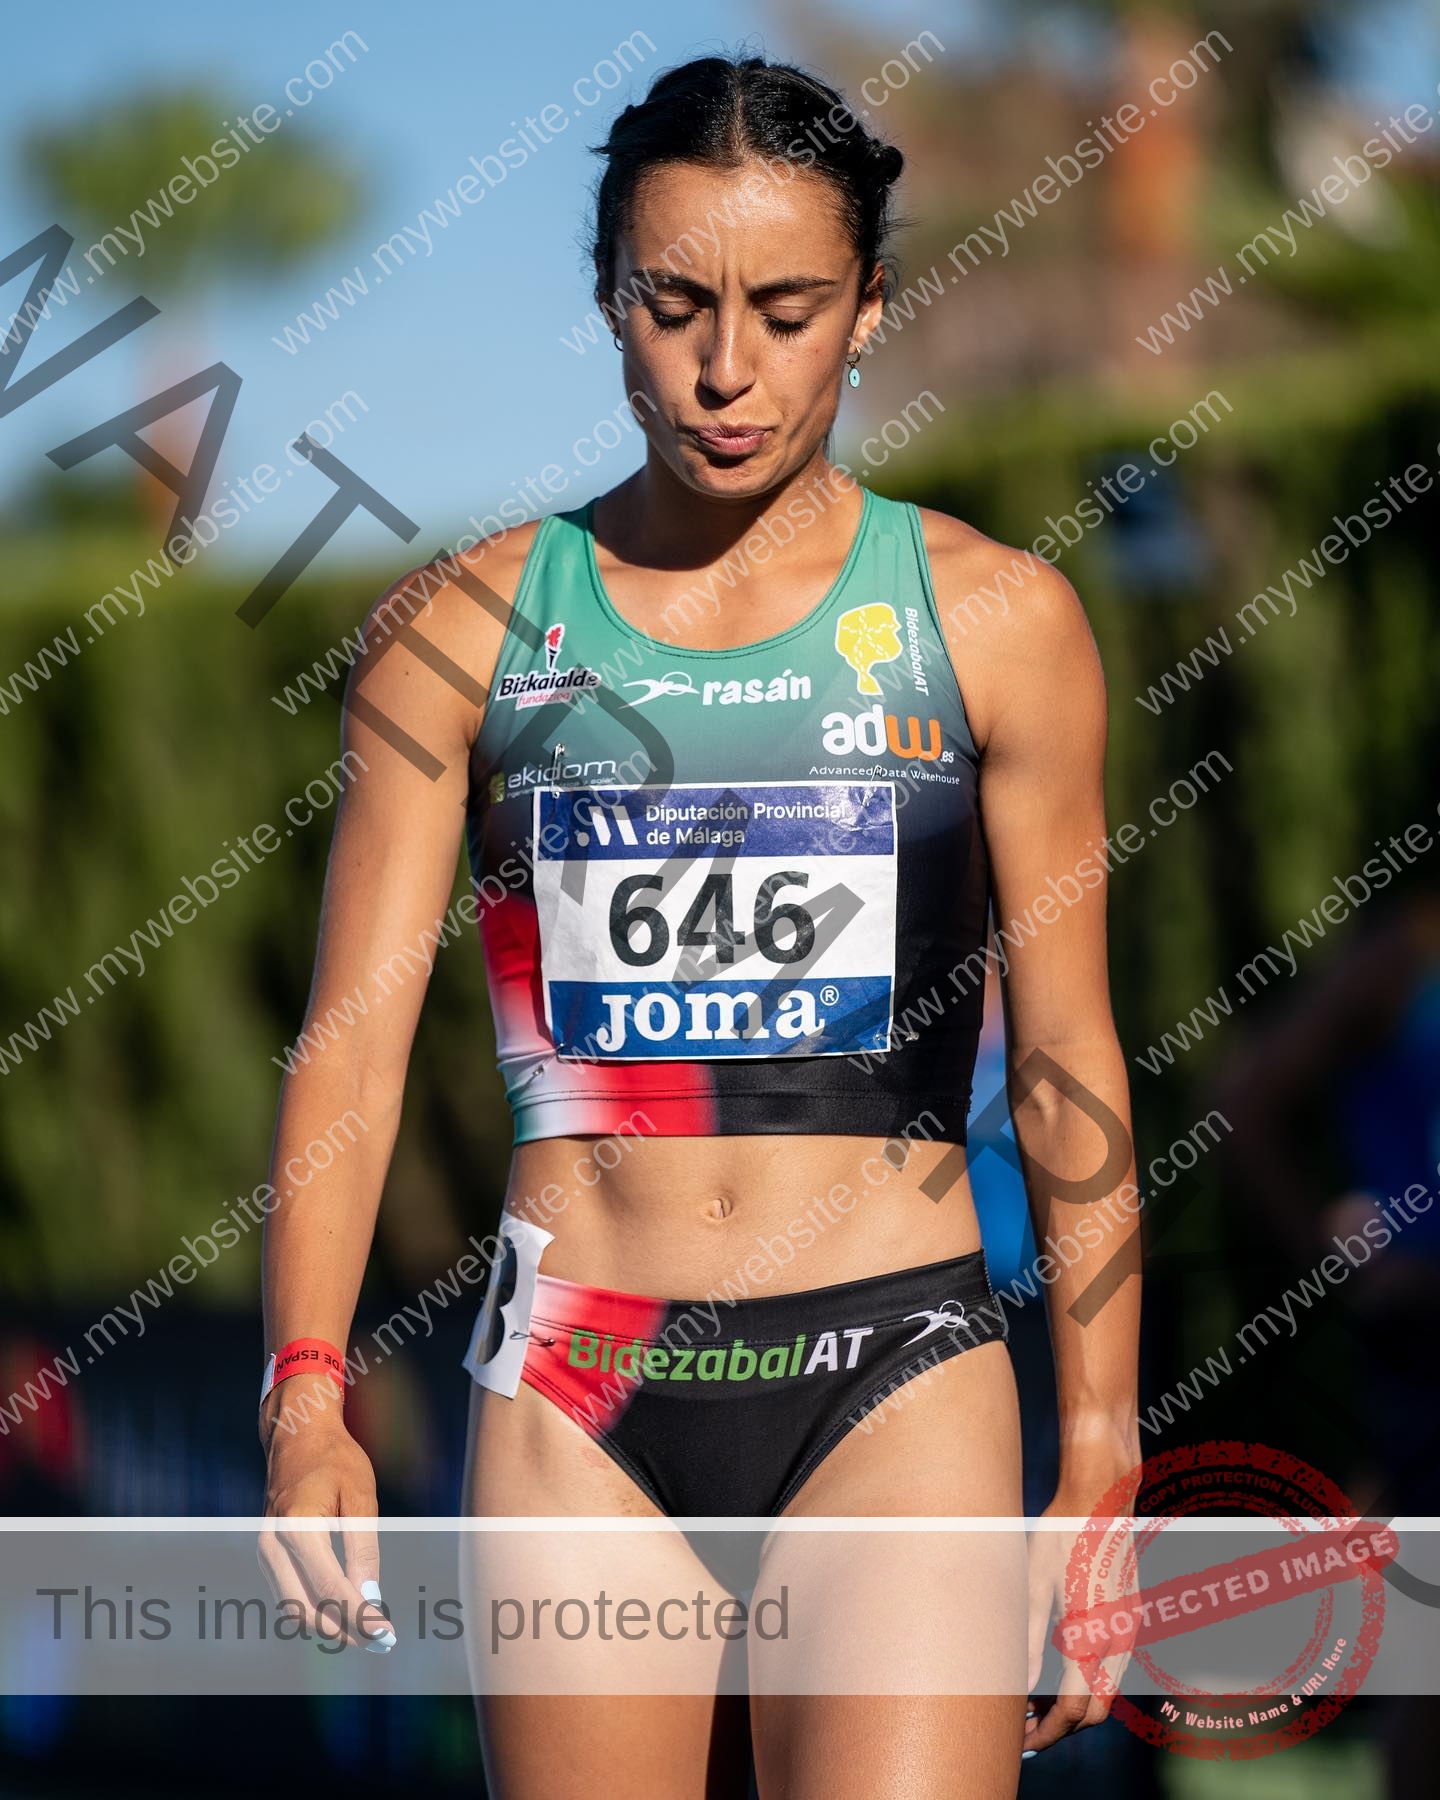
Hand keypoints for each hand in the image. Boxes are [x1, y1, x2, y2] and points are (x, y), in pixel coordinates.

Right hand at [257, 1396, 394, 1652]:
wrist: (297, 1437)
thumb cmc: (335, 1460)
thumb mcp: (360, 1496)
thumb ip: (363, 1549)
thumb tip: (370, 1599)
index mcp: (297, 1527)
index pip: (330, 1589)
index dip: (360, 1616)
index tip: (387, 1634)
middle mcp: (273, 1546)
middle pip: (305, 1611)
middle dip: (345, 1631)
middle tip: (382, 1640)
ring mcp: (265, 1553)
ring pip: (293, 1610)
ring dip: (329, 1627)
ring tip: (368, 1631)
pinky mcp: (267, 1557)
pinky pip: (289, 1596)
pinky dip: (316, 1611)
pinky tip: (346, 1612)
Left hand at [1023, 1487, 1131, 1755]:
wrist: (1101, 1497)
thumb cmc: (1060, 1532)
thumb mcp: (1032, 1582)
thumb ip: (1028, 1639)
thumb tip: (1019, 1688)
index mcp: (1091, 1632)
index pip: (1074, 1708)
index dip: (1048, 1731)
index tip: (1022, 1740)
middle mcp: (1119, 1637)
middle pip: (1097, 1711)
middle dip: (1064, 1728)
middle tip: (1026, 1730)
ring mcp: (1130, 1628)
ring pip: (1109, 1692)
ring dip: (1078, 1708)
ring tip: (1036, 1705)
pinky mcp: (1132, 1616)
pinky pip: (1115, 1667)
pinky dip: (1090, 1683)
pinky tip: (1060, 1674)